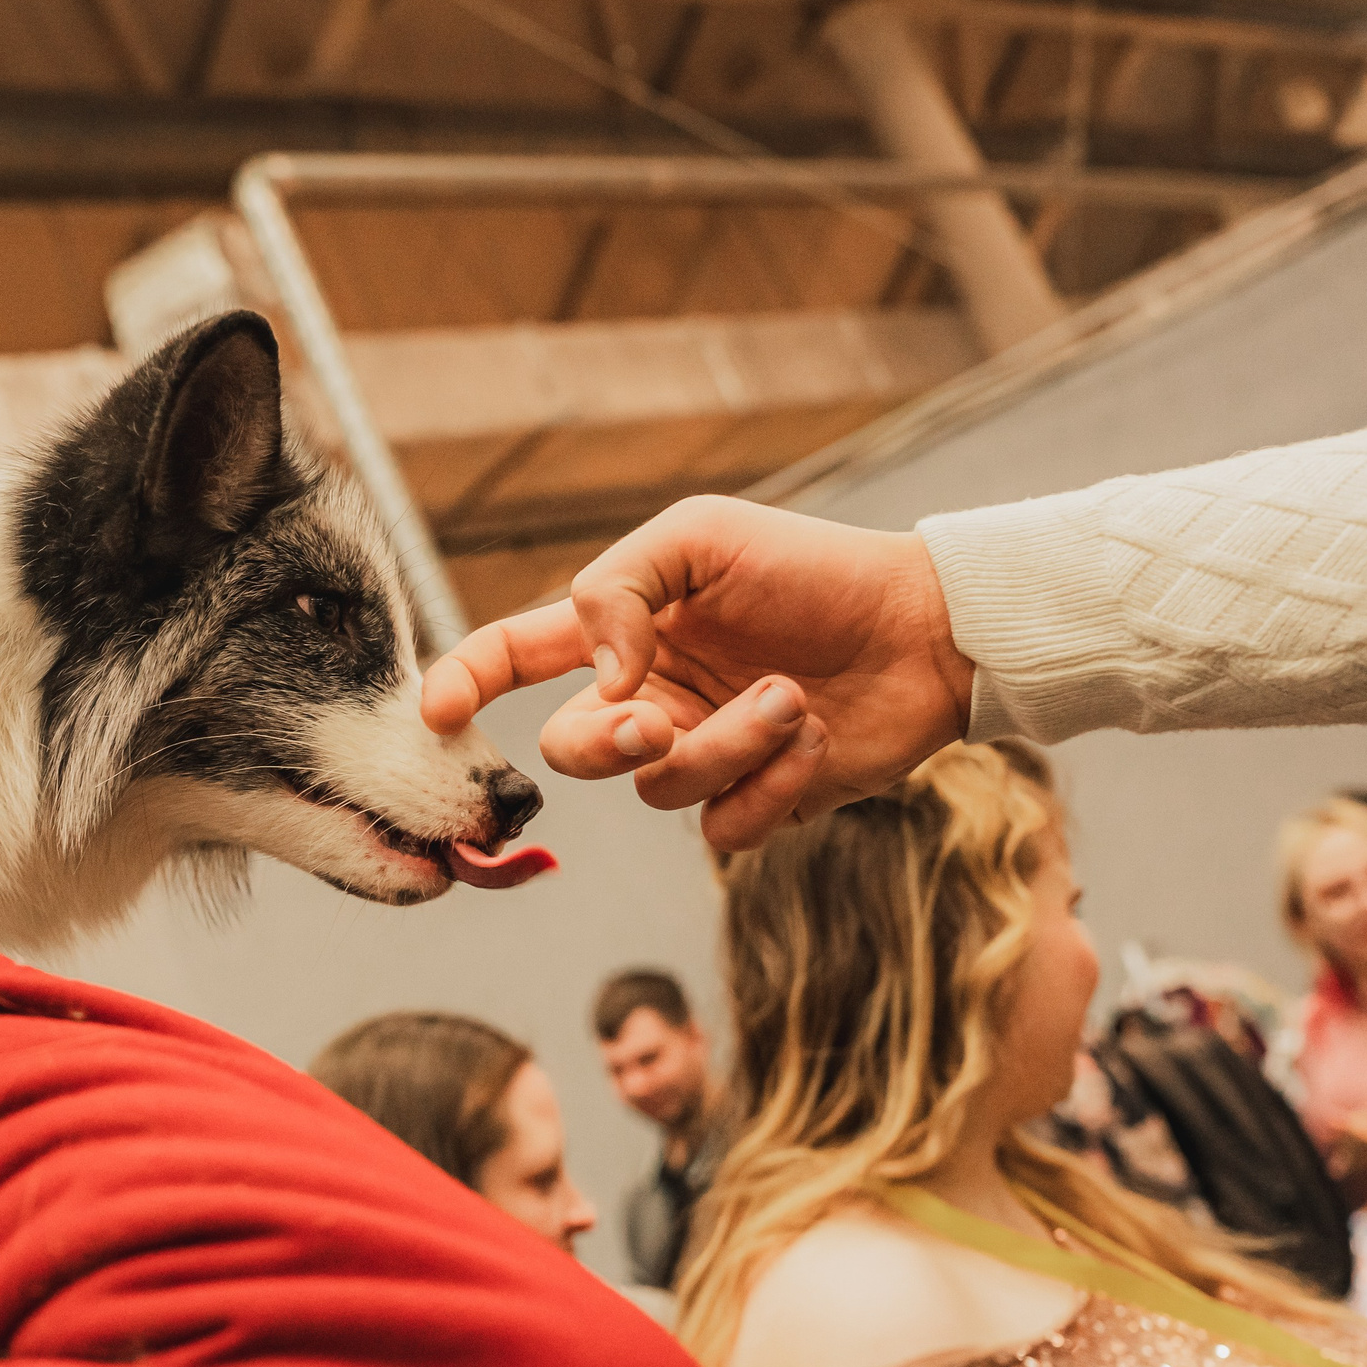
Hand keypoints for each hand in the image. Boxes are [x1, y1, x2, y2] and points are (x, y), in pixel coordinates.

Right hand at [420, 495, 975, 849]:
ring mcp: (701, 755)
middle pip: (572, 750)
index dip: (465, 682)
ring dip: (727, 744)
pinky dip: (770, 786)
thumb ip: (618, 589)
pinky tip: (815, 739)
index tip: (437, 714)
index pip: (516, 657)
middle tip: (655, 724)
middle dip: (604, 744)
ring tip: (792, 697)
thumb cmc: (815, 568)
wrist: (929, 628)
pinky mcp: (757, 801)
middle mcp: (649, 699)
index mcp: (621, 632)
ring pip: (658, 790)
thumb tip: (601, 680)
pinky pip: (724, 828)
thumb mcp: (702, 537)